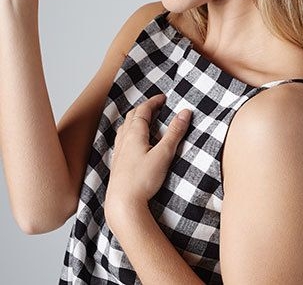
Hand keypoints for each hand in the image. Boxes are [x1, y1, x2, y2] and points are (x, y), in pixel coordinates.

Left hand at [104, 94, 191, 229]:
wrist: (122, 205)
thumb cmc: (142, 180)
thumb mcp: (164, 154)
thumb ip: (175, 132)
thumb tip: (185, 112)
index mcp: (134, 133)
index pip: (143, 110)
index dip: (153, 102)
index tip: (163, 98)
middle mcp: (124, 140)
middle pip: (131, 117)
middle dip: (144, 109)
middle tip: (156, 106)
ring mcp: (118, 152)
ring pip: (124, 128)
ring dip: (134, 120)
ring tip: (144, 121)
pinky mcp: (117, 164)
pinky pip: (121, 141)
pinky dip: (128, 133)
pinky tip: (132, 144)